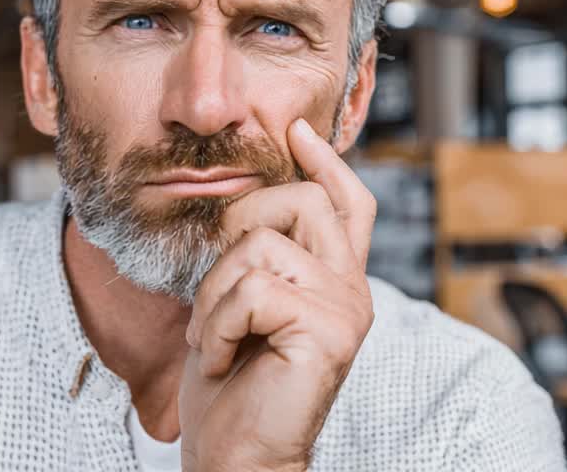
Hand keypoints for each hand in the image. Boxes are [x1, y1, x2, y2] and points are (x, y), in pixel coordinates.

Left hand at [178, 118, 375, 471]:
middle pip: (301, 200)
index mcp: (335, 280)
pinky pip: (252, 289)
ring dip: (213, 294)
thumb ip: (258, 258)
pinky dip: (218, 324)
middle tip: (216, 290)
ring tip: (215, 340)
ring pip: (261, 244)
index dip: (325, 161)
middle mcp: (353, 289)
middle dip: (238, 226)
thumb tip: (241, 199)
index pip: (347, 203)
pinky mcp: (330, 331)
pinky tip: (222, 360)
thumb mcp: (241, 306)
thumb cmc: (232, 387)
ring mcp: (346, 308)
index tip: (295, 128)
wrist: (235, 458)